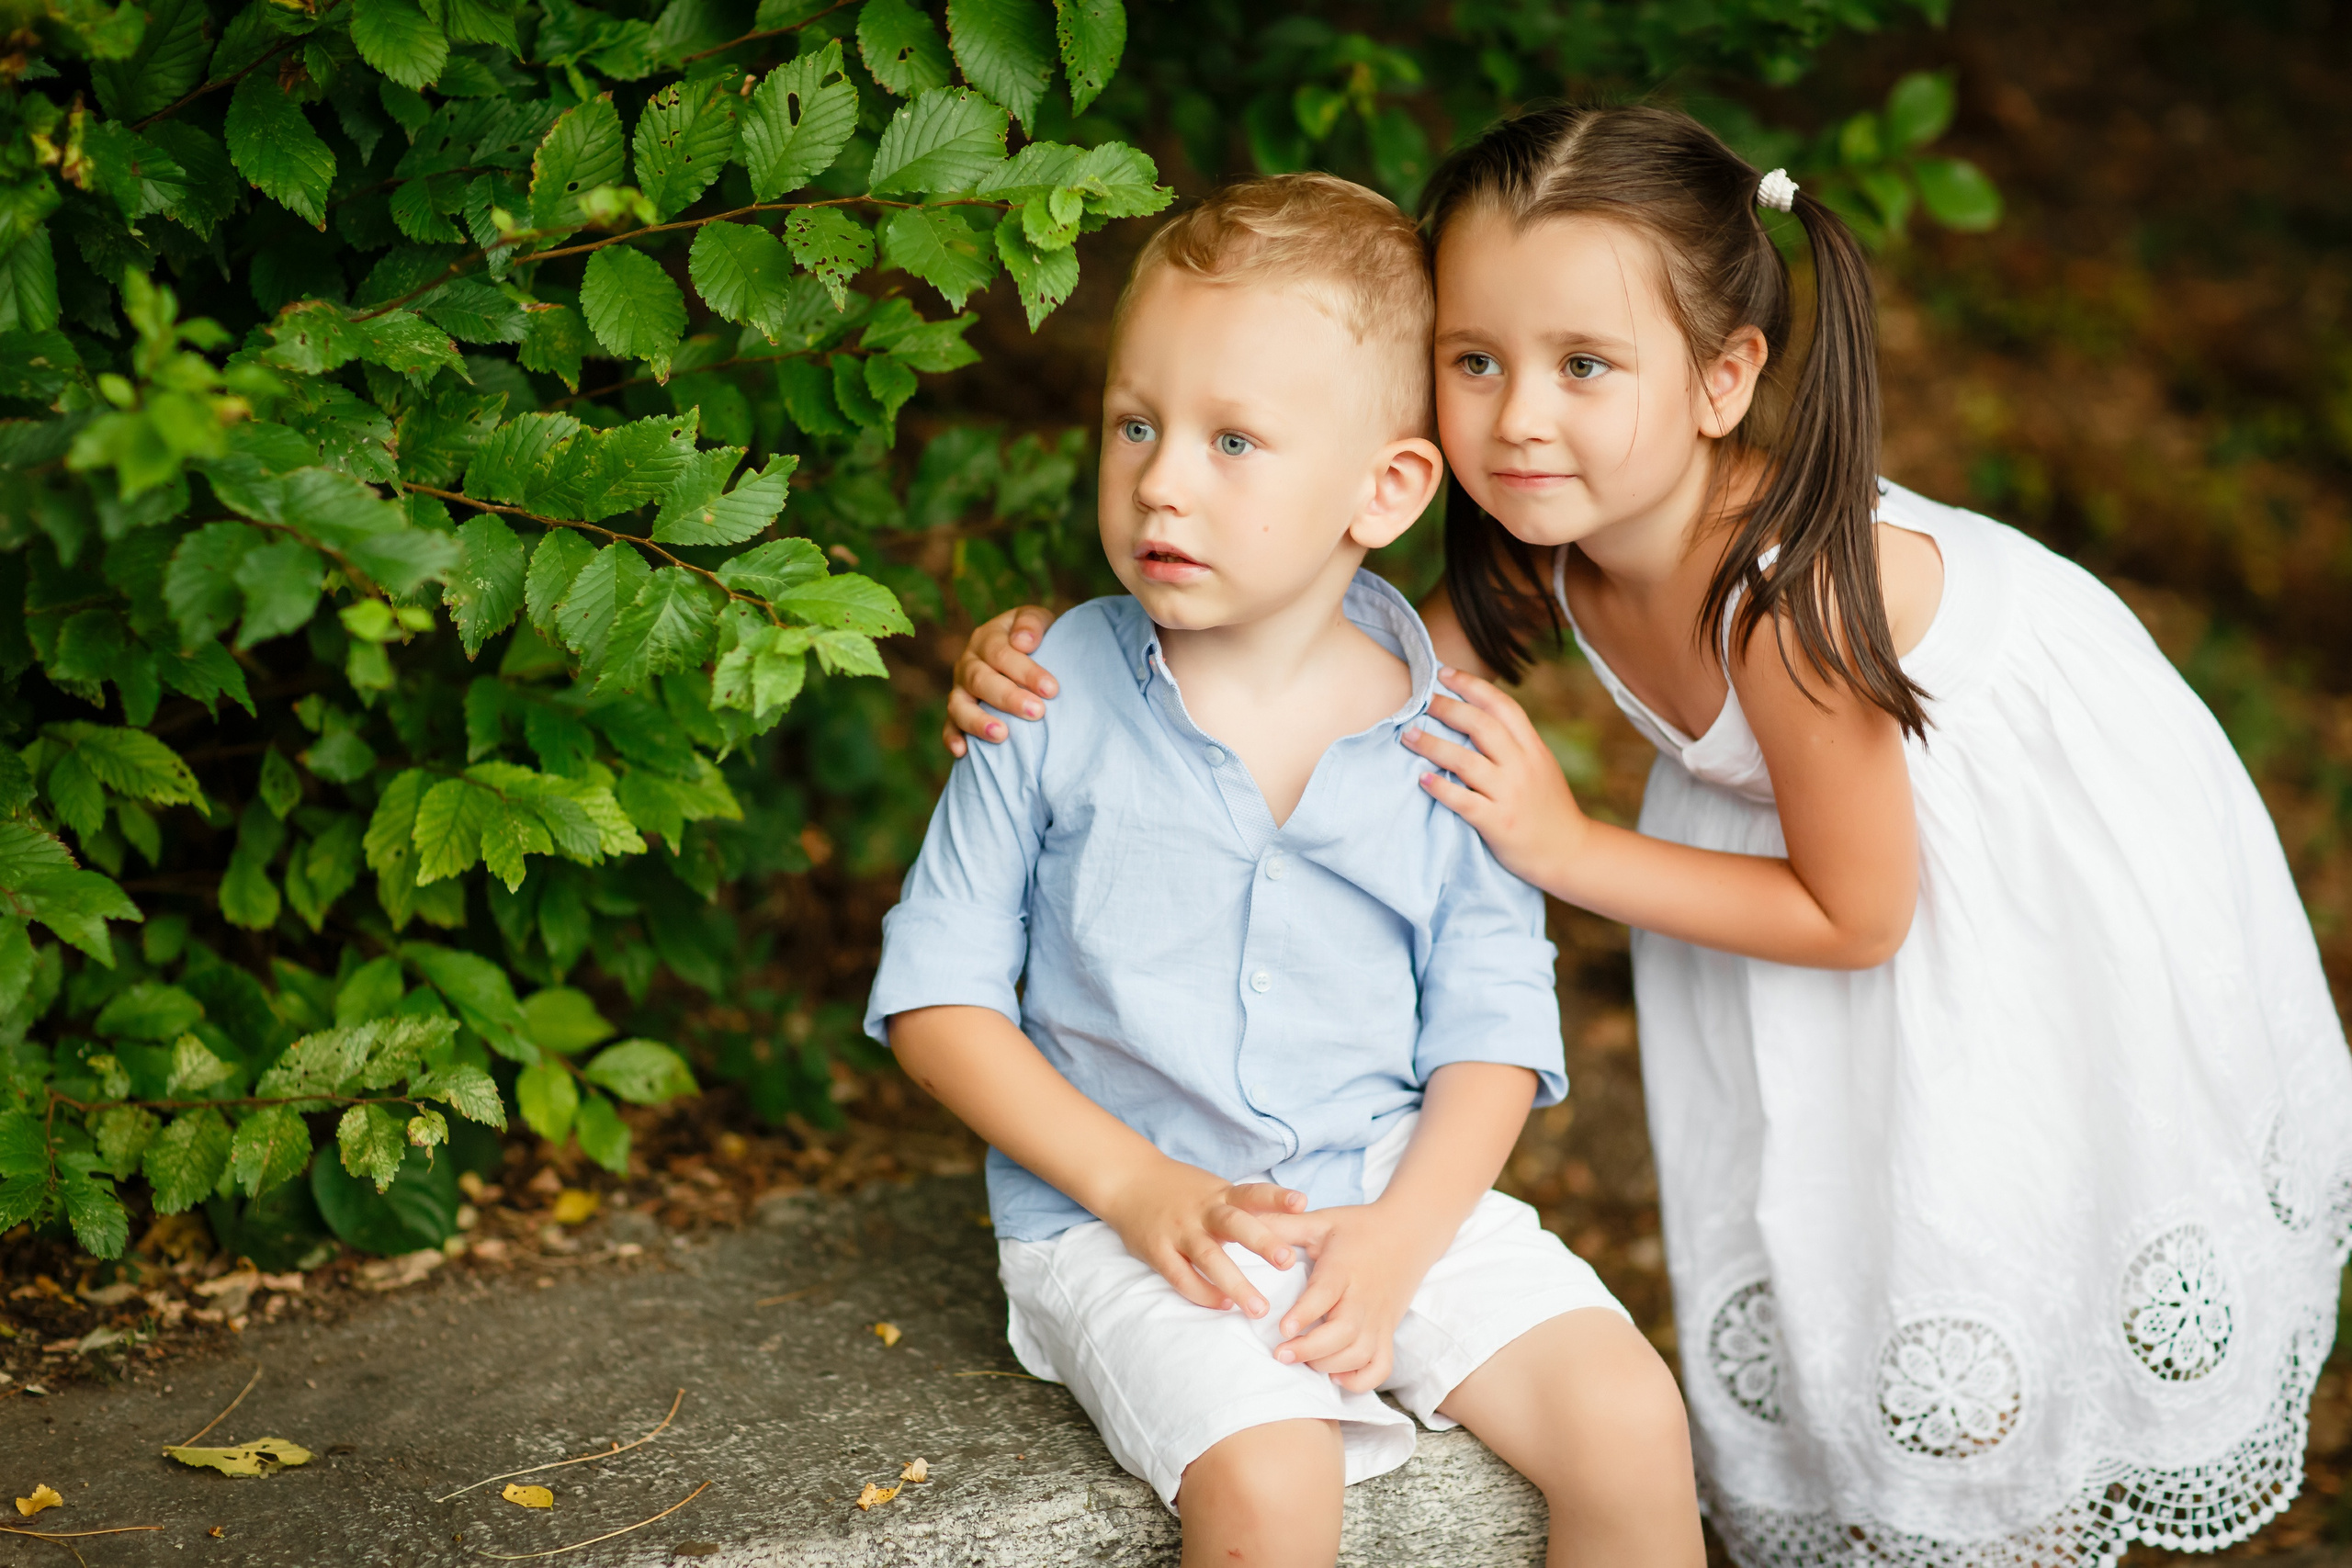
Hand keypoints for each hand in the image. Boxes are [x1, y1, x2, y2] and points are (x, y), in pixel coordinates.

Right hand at [941, 605, 1060, 757]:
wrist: (1025, 651)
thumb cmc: (1035, 638)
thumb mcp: (1038, 620)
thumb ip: (1031, 624)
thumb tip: (1023, 643)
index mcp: (987, 638)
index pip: (1001, 653)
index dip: (1025, 672)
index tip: (1051, 689)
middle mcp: (969, 663)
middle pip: (980, 680)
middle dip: (1008, 698)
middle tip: (1037, 712)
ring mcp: (960, 688)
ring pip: (959, 704)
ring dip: (978, 721)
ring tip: (1001, 735)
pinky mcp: (957, 711)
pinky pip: (949, 725)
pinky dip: (952, 738)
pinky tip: (963, 752)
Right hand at [1095, 1160, 1307, 1318]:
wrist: (1127, 1181)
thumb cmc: (1180, 1190)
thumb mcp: (1213, 1188)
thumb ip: (1242, 1206)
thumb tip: (1288, 1225)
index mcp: (1220, 1193)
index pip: (1253, 1192)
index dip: (1277, 1197)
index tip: (1303, 1203)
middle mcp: (1202, 1211)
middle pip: (1235, 1224)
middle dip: (1262, 1242)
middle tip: (1287, 1261)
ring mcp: (1179, 1231)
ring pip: (1209, 1257)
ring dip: (1236, 1284)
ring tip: (1260, 1308)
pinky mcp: (1158, 1251)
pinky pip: (1182, 1277)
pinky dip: (1203, 1293)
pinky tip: (1224, 1305)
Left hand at [1256, 1204, 1435, 1392]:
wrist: (1409, 1232)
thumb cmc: (1357, 1228)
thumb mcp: (1320, 1221)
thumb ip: (1283, 1224)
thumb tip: (1245, 1219)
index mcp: (1344, 1268)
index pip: (1326, 1293)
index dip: (1305, 1313)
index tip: (1283, 1328)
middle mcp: (1364, 1297)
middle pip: (1344, 1332)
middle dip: (1311, 1349)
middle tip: (1280, 1354)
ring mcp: (1379, 1319)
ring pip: (1360, 1353)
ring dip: (1329, 1364)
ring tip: (1300, 1360)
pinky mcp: (1388, 1333)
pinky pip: (1381, 1367)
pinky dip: (1360, 1380)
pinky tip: (1336, 1376)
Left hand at [1403, 667, 1589, 890]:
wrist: (1570, 852)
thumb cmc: (1548, 808)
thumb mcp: (1541, 766)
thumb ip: (1515, 744)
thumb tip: (1476, 718)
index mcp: (1533, 748)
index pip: (1502, 706)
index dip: (1472, 685)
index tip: (1444, 673)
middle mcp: (1523, 766)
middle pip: (1481, 726)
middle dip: (1447, 708)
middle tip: (1420, 700)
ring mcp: (1511, 795)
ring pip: (1467, 761)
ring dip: (1433, 745)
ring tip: (1409, 735)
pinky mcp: (1499, 823)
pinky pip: (1464, 801)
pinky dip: (1441, 789)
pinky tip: (1422, 779)